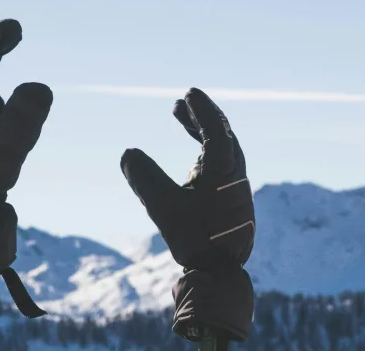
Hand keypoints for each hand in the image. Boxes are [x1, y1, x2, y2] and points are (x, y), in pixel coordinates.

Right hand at [121, 88, 255, 341]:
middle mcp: (235, 170)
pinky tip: (192, 149)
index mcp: (225, 168)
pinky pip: (221, 159)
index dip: (201, 108)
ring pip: (222, 145)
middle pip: (221, 131)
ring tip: (179, 114)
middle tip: (182, 101)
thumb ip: (145, 179)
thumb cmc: (195, 238)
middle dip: (201, 113)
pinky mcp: (232, 193)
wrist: (221, 271)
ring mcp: (236, 182)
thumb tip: (128, 153)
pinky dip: (206, 148)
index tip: (188, 94)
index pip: (215, 128)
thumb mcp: (163, 208)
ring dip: (202, 128)